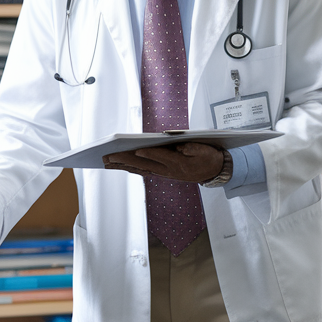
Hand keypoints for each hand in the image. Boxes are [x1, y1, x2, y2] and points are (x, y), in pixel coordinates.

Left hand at [103, 142, 224, 182]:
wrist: (215, 171)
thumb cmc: (208, 156)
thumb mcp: (204, 149)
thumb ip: (191, 148)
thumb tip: (179, 147)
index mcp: (180, 163)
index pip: (161, 156)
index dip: (149, 153)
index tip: (135, 150)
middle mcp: (169, 171)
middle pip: (144, 164)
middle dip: (125, 160)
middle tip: (108, 157)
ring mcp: (165, 174)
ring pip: (140, 169)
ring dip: (123, 166)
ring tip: (107, 162)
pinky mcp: (163, 174)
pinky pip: (144, 171)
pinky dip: (131, 168)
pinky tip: (120, 166)